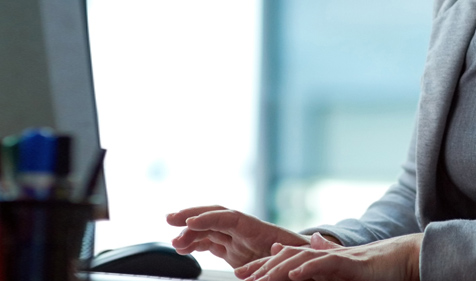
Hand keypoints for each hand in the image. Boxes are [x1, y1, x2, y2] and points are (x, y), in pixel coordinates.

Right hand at [166, 205, 307, 267]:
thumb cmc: (300, 257)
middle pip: (214, 216)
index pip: (229, 217)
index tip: (191, 222)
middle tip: (170, 219)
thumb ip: (278, 256)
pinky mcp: (233, 249)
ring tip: (175, 244)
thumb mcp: (291, 257)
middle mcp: (244, 229)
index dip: (209, 218)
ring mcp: (237, 238)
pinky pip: (210, 242)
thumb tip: (270, 258)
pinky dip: (195, 244)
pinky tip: (183, 249)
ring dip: (190, 234)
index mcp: (258, 228)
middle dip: (191, 215)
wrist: (305, 260)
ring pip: (208, 230)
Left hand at [235, 232, 420, 280]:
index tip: (242, 274)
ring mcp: (337, 257)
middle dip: (261, 268)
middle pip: (286, 258)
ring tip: (258, 280)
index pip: (286, 260)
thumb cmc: (380, 266)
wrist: (407, 258)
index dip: (263, 267)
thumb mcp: (347, 265)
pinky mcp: (351, 263)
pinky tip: (293, 274)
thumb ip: (328, 255)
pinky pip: (325, 264)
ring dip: (276, 270)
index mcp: (321, 258)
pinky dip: (308, 268)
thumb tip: (314, 242)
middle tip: (240, 276)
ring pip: (300, 260)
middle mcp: (325, 254)